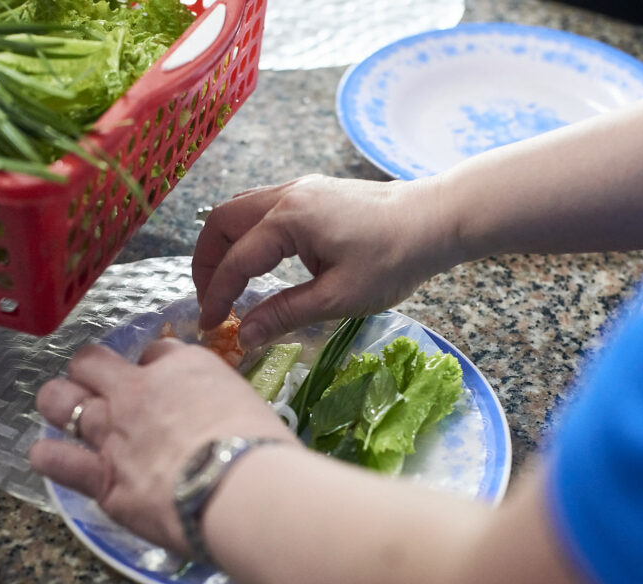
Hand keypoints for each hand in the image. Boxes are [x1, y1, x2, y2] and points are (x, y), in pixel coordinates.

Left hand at [29, 338, 295, 555]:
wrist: (242, 488)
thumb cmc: (263, 449)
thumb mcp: (250, 407)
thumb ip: (223, 408)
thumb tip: (221, 426)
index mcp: (184, 366)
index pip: (155, 352)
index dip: (155, 367)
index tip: (161, 385)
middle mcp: (138, 391)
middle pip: (91, 361)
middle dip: (90, 371)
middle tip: (99, 388)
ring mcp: (113, 433)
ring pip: (58, 400)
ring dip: (60, 403)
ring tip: (65, 413)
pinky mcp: (102, 478)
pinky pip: (54, 458)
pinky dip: (50, 455)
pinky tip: (52, 456)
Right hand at [193, 175, 456, 346]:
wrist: (436, 220)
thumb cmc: (394, 259)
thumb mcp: (339, 298)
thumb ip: (285, 314)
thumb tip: (245, 335)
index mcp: (289, 219)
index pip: (236, 260)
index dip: (217, 296)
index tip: (209, 327)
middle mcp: (286, 195)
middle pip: (222, 222)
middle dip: (207, 263)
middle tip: (210, 301)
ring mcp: (299, 188)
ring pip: (239, 210)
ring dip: (223, 245)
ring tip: (225, 283)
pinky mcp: (312, 192)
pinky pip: (261, 208)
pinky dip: (245, 234)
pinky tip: (256, 261)